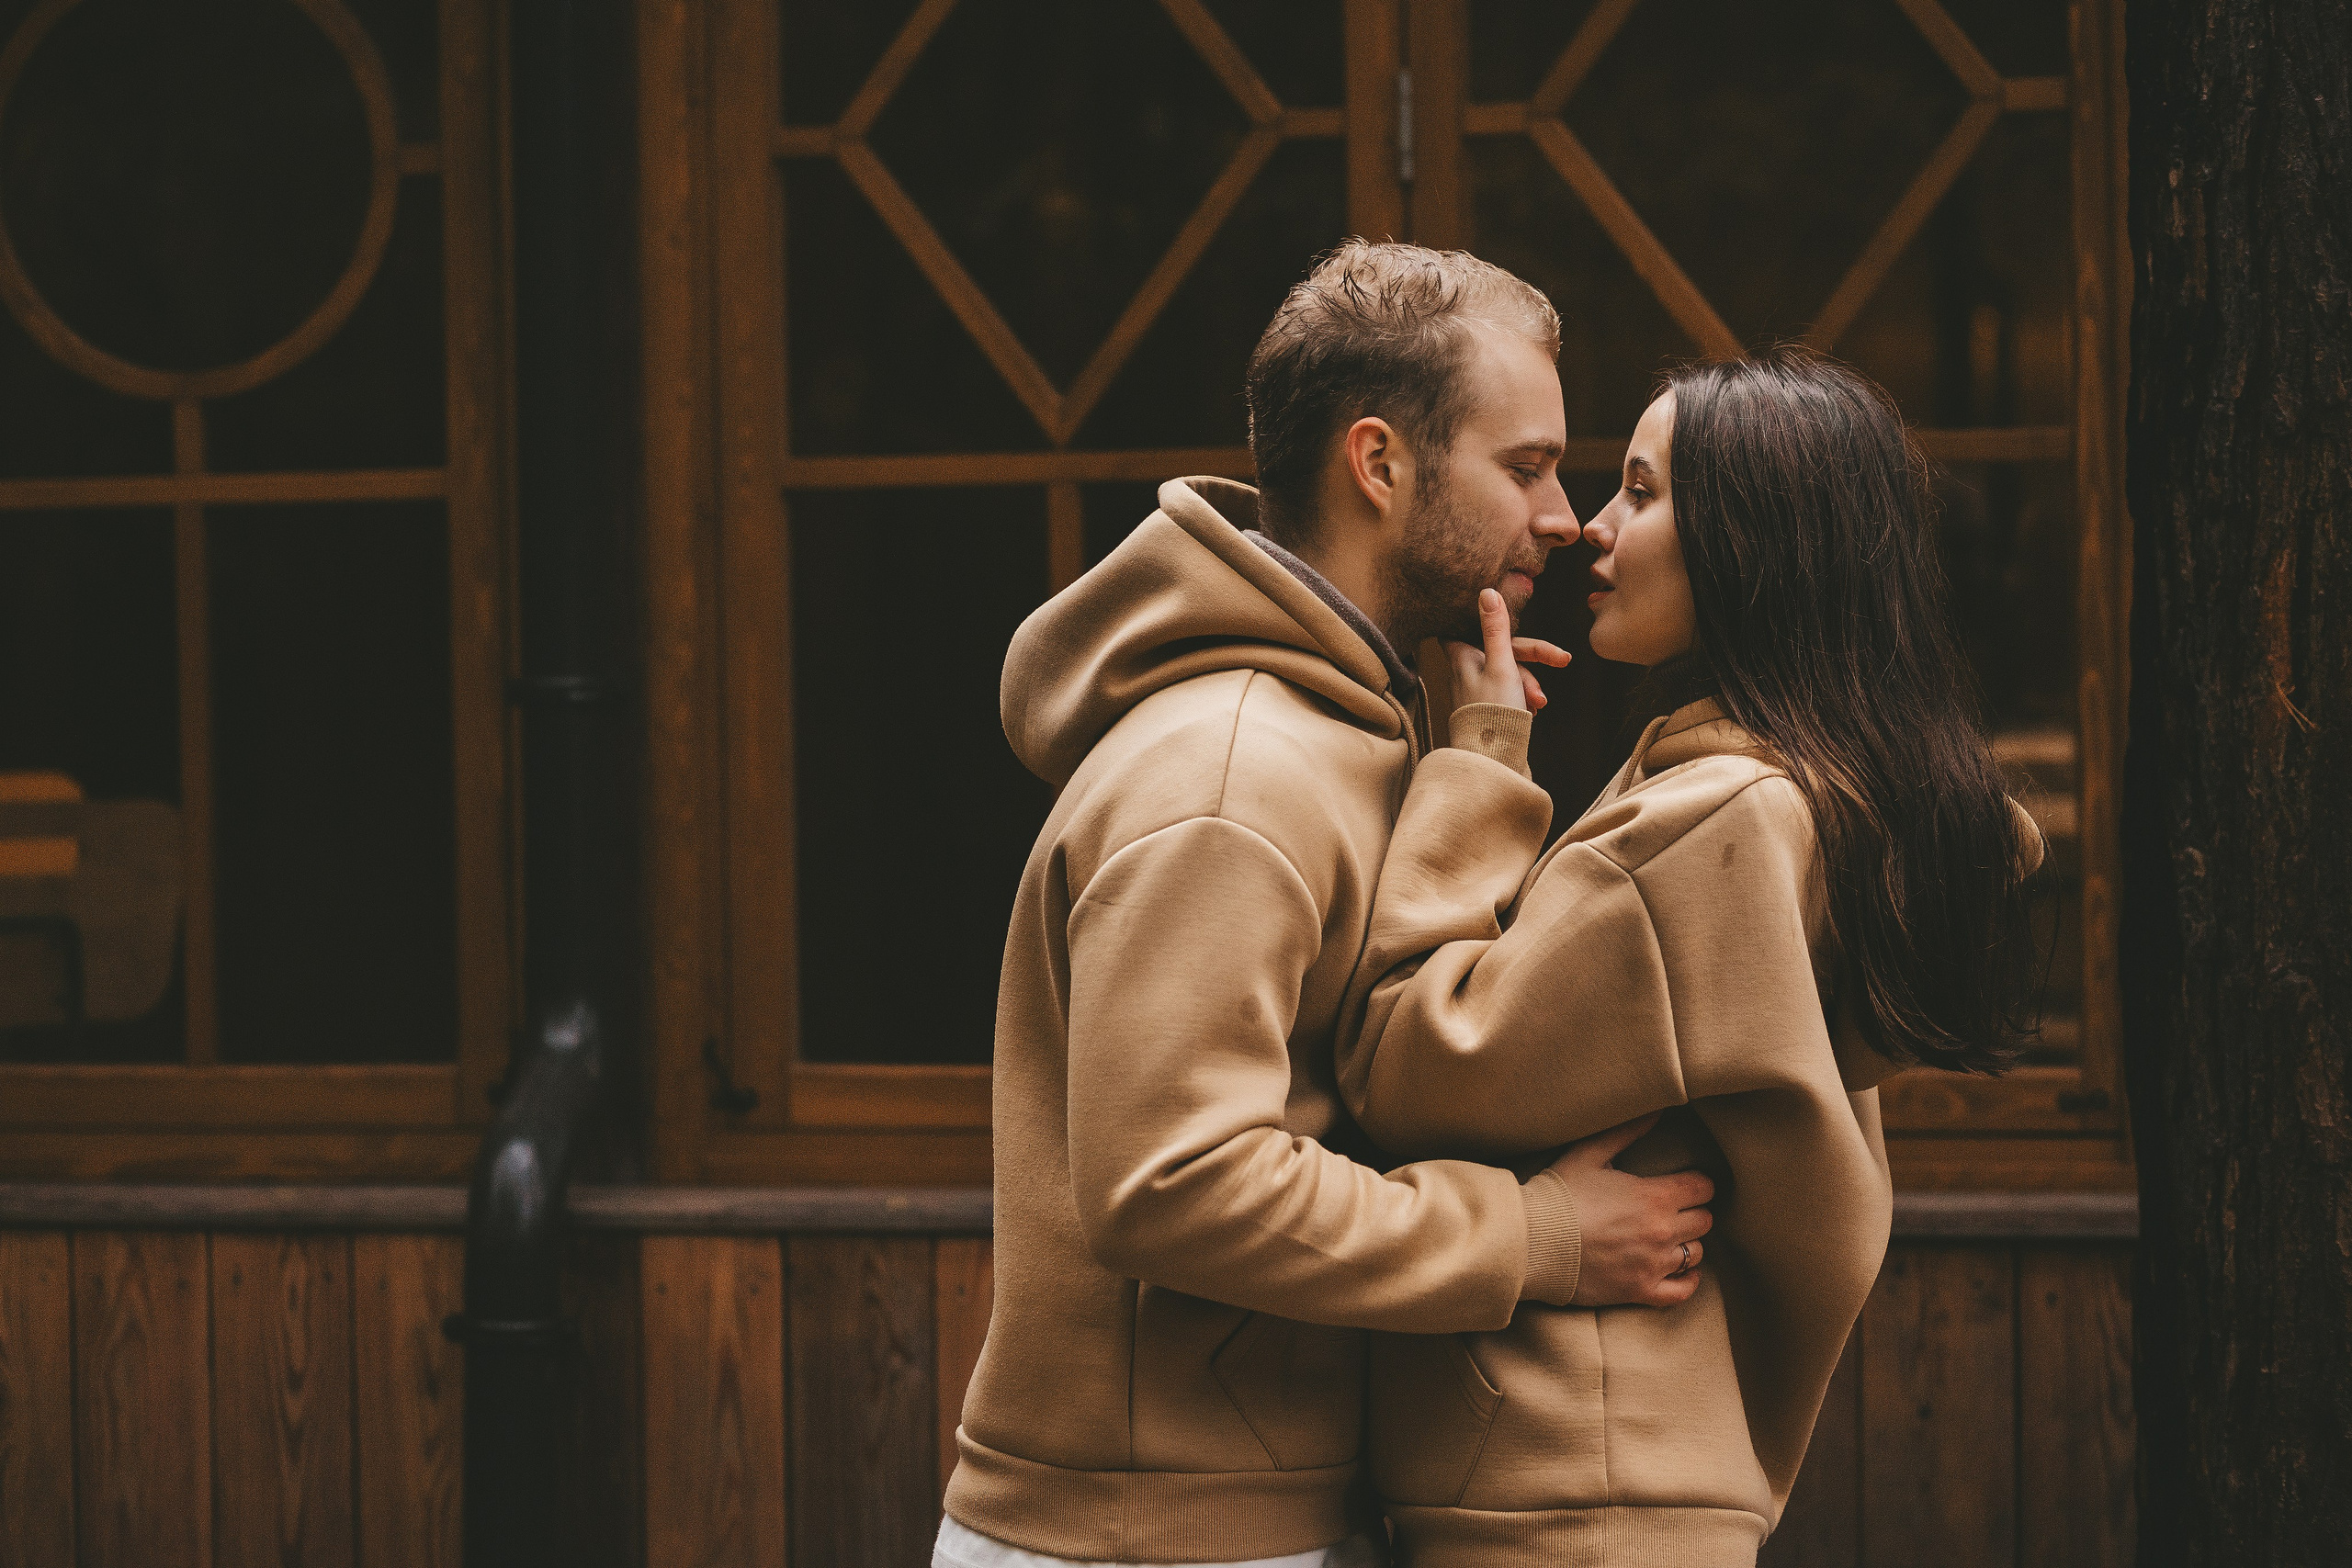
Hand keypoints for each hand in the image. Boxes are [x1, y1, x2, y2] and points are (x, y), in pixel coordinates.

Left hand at [1447, 588, 1570, 711]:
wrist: (1491, 760)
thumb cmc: (1493, 712)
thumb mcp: (1501, 664)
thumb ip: (1496, 629)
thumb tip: (1487, 590)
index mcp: (1463, 656)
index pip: (1468, 625)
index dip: (1487, 618)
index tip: (1503, 611)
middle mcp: (1465, 669)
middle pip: (1503, 650)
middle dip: (1531, 660)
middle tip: (1562, 661)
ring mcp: (1475, 689)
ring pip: (1509, 673)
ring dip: (1529, 685)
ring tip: (1537, 704)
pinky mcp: (1485, 707)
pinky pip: (1508, 693)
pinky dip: (1522, 699)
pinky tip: (1530, 713)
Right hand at [1538, 1114, 1714, 1306]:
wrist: (1531, 1240)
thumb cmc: (1559, 1193)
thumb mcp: (1590, 1153)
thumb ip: (1627, 1131)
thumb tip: (1658, 1109)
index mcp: (1654, 1196)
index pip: (1703, 1188)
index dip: (1697, 1182)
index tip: (1686, 1183)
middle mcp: (1662, 1231)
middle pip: (1704, 1220)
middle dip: (1693, 1211)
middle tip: (1675, 1208)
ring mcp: (1653, 1264)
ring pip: (1697, 1253)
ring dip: (1687, 1242)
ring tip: (1670, 1236)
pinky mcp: (1640, 1291)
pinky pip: (1682, 1291)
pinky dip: (1687, 1281)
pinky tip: (1683, 1272)